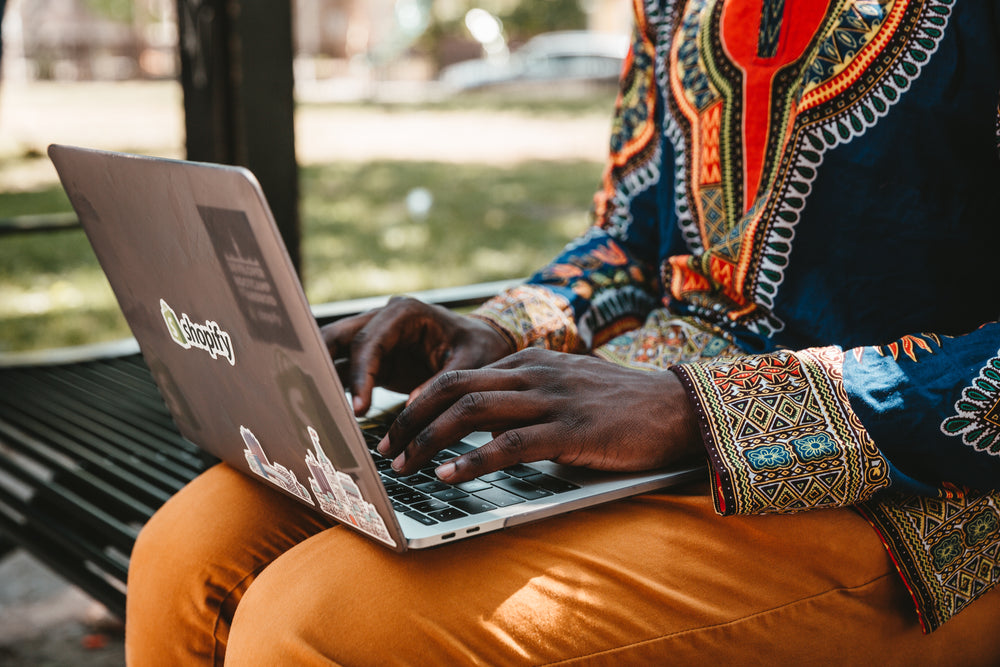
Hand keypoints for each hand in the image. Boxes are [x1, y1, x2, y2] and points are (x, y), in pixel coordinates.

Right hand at [321, 296, 513, 415]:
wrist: (486, 344)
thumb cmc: (481, 348)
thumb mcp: (472, 363)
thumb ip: (442, 381)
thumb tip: (412, 408)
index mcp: (405, 312)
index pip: (369, 342)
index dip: (361, 375)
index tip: (359, 409)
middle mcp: (383, 318)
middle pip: (338, 338)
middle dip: (321, 366)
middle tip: (311, 398)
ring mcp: (375, 338)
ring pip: (334, 353)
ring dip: (322, 377)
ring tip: (310, 407)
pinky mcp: (374, 359)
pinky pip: (346, 372)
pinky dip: (334, 389)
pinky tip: (326, 412)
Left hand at [377, 348, 702, 482]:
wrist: (679, 408)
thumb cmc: (621, 405)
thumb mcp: (565, 388)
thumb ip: (526, 399)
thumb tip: (484, 430)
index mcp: (529, 360)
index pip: (458, 374)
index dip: (419, 400)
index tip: (396, 427)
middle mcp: (534, 372)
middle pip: (453, 387)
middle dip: (411, 419)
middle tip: (386, 449)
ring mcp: (552, 399)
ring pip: (472, 411)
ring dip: (428, 439)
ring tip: (404, 465)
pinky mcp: (571, 430)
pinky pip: (509, 444)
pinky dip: (471, 460)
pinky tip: (448, 476)